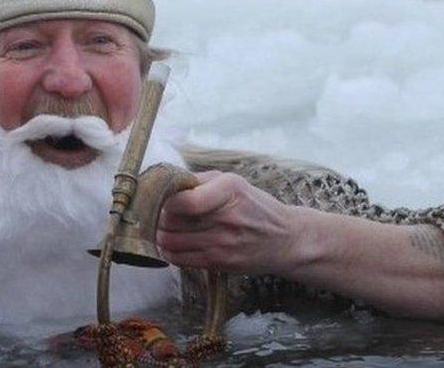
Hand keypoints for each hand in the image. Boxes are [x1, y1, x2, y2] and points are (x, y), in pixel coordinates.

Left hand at [155, 171, 300, 274]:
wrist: (286, 240)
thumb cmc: (255, 207)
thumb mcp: (233, 182)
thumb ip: (199, 180)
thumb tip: (166, 183)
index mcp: (229, 191)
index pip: (185, 201)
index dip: (165, 200)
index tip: (162, 198)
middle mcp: (226, 218)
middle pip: (171, 221)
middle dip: (158, 216)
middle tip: (158, 213)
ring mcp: (222, 244)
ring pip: (170, 241)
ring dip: (159, 234)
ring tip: (163, 227)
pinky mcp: (219, 263)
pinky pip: (179, 259)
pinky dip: (168, 251)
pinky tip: (171, 243)